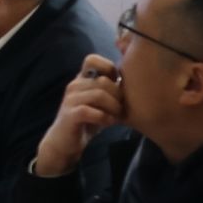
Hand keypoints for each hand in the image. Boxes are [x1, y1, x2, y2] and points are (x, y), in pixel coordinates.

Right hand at [33, 54, 125, 177]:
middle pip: (104, 81)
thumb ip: (112, 88)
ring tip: (116, 117)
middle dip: (118, 96)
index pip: (92, 59)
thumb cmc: (88, 120)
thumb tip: (136, 78)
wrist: (65, 142)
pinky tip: (108, 123)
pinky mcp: (70, 115)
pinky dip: (105, 118)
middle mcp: (74, 85)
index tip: (116, 83)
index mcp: (82, 79)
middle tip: (121, 109)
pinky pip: (92, 111)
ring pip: (99, 95)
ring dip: (114, 108)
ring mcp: (70, 99)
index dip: (108, 67)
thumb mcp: (102, 101)